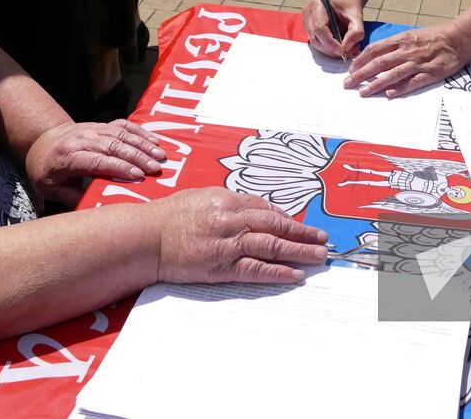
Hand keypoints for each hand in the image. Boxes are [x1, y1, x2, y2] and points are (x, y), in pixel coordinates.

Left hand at [25, 120, 166, 205]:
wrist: (43, 141)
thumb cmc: (47, 169)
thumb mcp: (51, 189)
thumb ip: (74, 197)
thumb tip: (97, 210)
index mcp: (67, 156)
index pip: (97, 160)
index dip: (118, 167)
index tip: (137, 176)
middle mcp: (81, 139)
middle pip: (113, 146)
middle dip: (137, 157)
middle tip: (155, 168)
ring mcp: (93, 129)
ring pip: (121, 134)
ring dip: (142, 144)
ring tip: (160, 156)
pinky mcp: (102, 125)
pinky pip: (123, 125)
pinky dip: (140, 132)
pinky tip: (154, 141)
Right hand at [154, 188, 328, 283]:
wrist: (147, 238)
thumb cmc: (171, 216)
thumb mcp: (202, 197)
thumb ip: (230, 202)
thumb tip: (255, 210)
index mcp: (227, 199)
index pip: (265, 208)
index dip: (286, 219)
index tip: (300, 226)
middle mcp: (232, 219)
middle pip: (276, 226)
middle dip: (303, 233)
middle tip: (322, 239)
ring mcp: (228, 244)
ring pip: (272, 246)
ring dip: (299, 251)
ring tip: (318, 256)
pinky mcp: (221, 266)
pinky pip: (256, 270)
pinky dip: (278, 272)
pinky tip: (295, 274)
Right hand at [302, 0, 364, 60]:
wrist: (346, 3)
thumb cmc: (350, 8)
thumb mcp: (357, 18)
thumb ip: (355, 33)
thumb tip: (345, 48)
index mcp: (318, 4)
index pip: (319, 28)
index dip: (330, 42)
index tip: (342, 50)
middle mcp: (308, 12)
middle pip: (315, 37)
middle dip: (330, 48)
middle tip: (346, 52)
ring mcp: (306, 21)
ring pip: (315, 42)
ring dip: (329, 50)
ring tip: (344, 49)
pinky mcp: (308, 28)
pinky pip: (316, 42)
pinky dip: (327, 48)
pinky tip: (338, 46)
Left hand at [344, 23, 466, 97]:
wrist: (457, 39)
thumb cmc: (432, 37)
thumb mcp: (411, 35)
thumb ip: (394, 45)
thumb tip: (375, 55)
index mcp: (401, 40)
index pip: (375, 49)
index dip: (361, 60)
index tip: (350, 69)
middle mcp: (407, 51)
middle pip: (380, 63)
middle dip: (361, 74)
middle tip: (348, 83)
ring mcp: (418, 63)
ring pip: (393, 74)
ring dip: (376, 84)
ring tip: (363, 92)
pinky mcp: (430, 74)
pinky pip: (412, 82)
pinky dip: (400, 88)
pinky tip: (389, 94)